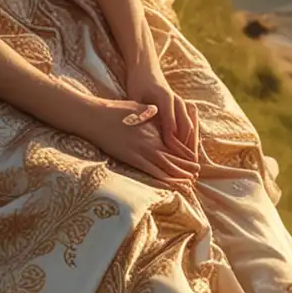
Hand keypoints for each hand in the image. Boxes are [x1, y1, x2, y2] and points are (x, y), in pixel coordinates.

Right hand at [76, 95, 200, 192]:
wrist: (94, 117)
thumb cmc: (114, 110)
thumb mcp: (138, 107)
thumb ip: (151, 113)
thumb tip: (158, 113)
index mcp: (154, 130)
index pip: (176, 146)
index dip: (186, 155)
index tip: (195, 162)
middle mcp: (151, 142)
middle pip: (174, 159)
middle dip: (186, 169)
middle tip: (197, 176)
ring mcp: (141, 151)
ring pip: (166, 168)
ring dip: (179, 177)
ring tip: (189, 184)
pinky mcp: (131, 158)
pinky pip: (152, 172)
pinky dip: (165, 179)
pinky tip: (172, 185)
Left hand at [124, 62, 200, 171]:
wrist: (146, 69)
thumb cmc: (138, 83)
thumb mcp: (136, 96)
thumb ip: (141, 111)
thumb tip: (141, 123)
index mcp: (166, 99)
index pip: (171, 127)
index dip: (171, 145)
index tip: (170, 159)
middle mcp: (177, 102)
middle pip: (187, 129)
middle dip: (187, 149)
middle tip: (188, 167)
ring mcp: (181, 105)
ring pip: (191, 128)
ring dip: (190, 145)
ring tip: (190, 163)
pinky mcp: (181, 108)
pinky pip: (189, 126)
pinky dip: (189, 139)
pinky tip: (187, 152)